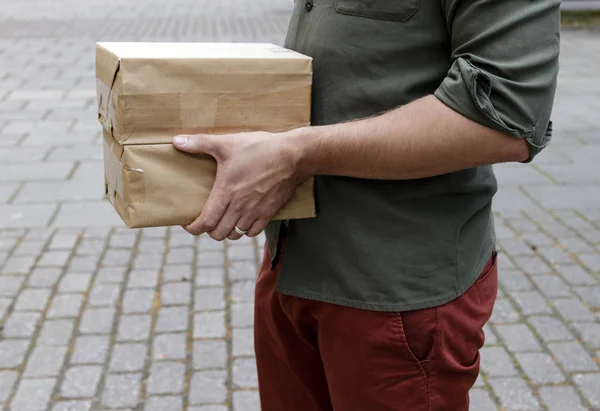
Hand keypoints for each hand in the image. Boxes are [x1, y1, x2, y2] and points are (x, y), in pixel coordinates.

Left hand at [172, 131, 301, 240]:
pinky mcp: (269, 213)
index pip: (205, 222)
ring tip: (224, 220)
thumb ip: (199, 143)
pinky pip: (253, 232)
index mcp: (226, 193)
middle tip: (207, 220)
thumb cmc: (260, 148)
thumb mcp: (227, 143)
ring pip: (235, 234)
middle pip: (218, 233)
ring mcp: (255, 212)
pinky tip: (243, 220)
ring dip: (227, 231)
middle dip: (209, 230)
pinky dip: (245, 230)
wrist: (292, 156)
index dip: (193, 228)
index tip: (189, 224)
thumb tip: (176, 141)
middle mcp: (239, 207)